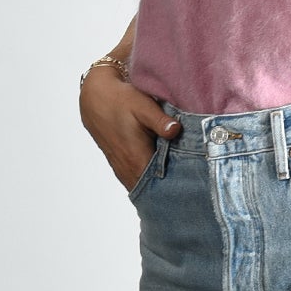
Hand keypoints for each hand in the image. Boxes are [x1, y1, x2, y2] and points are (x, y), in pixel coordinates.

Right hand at [80, 65, 182, 189]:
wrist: (95, 98)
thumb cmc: (119, 100)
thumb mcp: (142, 106)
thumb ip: (160, 121)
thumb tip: (175, 130)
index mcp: (136, 159)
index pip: (161, 187)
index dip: (178, 188)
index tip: (195, 185)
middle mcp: (128, 170)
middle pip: (155, 191)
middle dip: (173, 189)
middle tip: (194, 184)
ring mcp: (123, 170)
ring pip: (146, 187)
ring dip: (162, 185)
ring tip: (183, 180)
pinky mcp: (121, 167)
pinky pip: (139, 181)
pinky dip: (152, 180)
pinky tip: (166, 172)